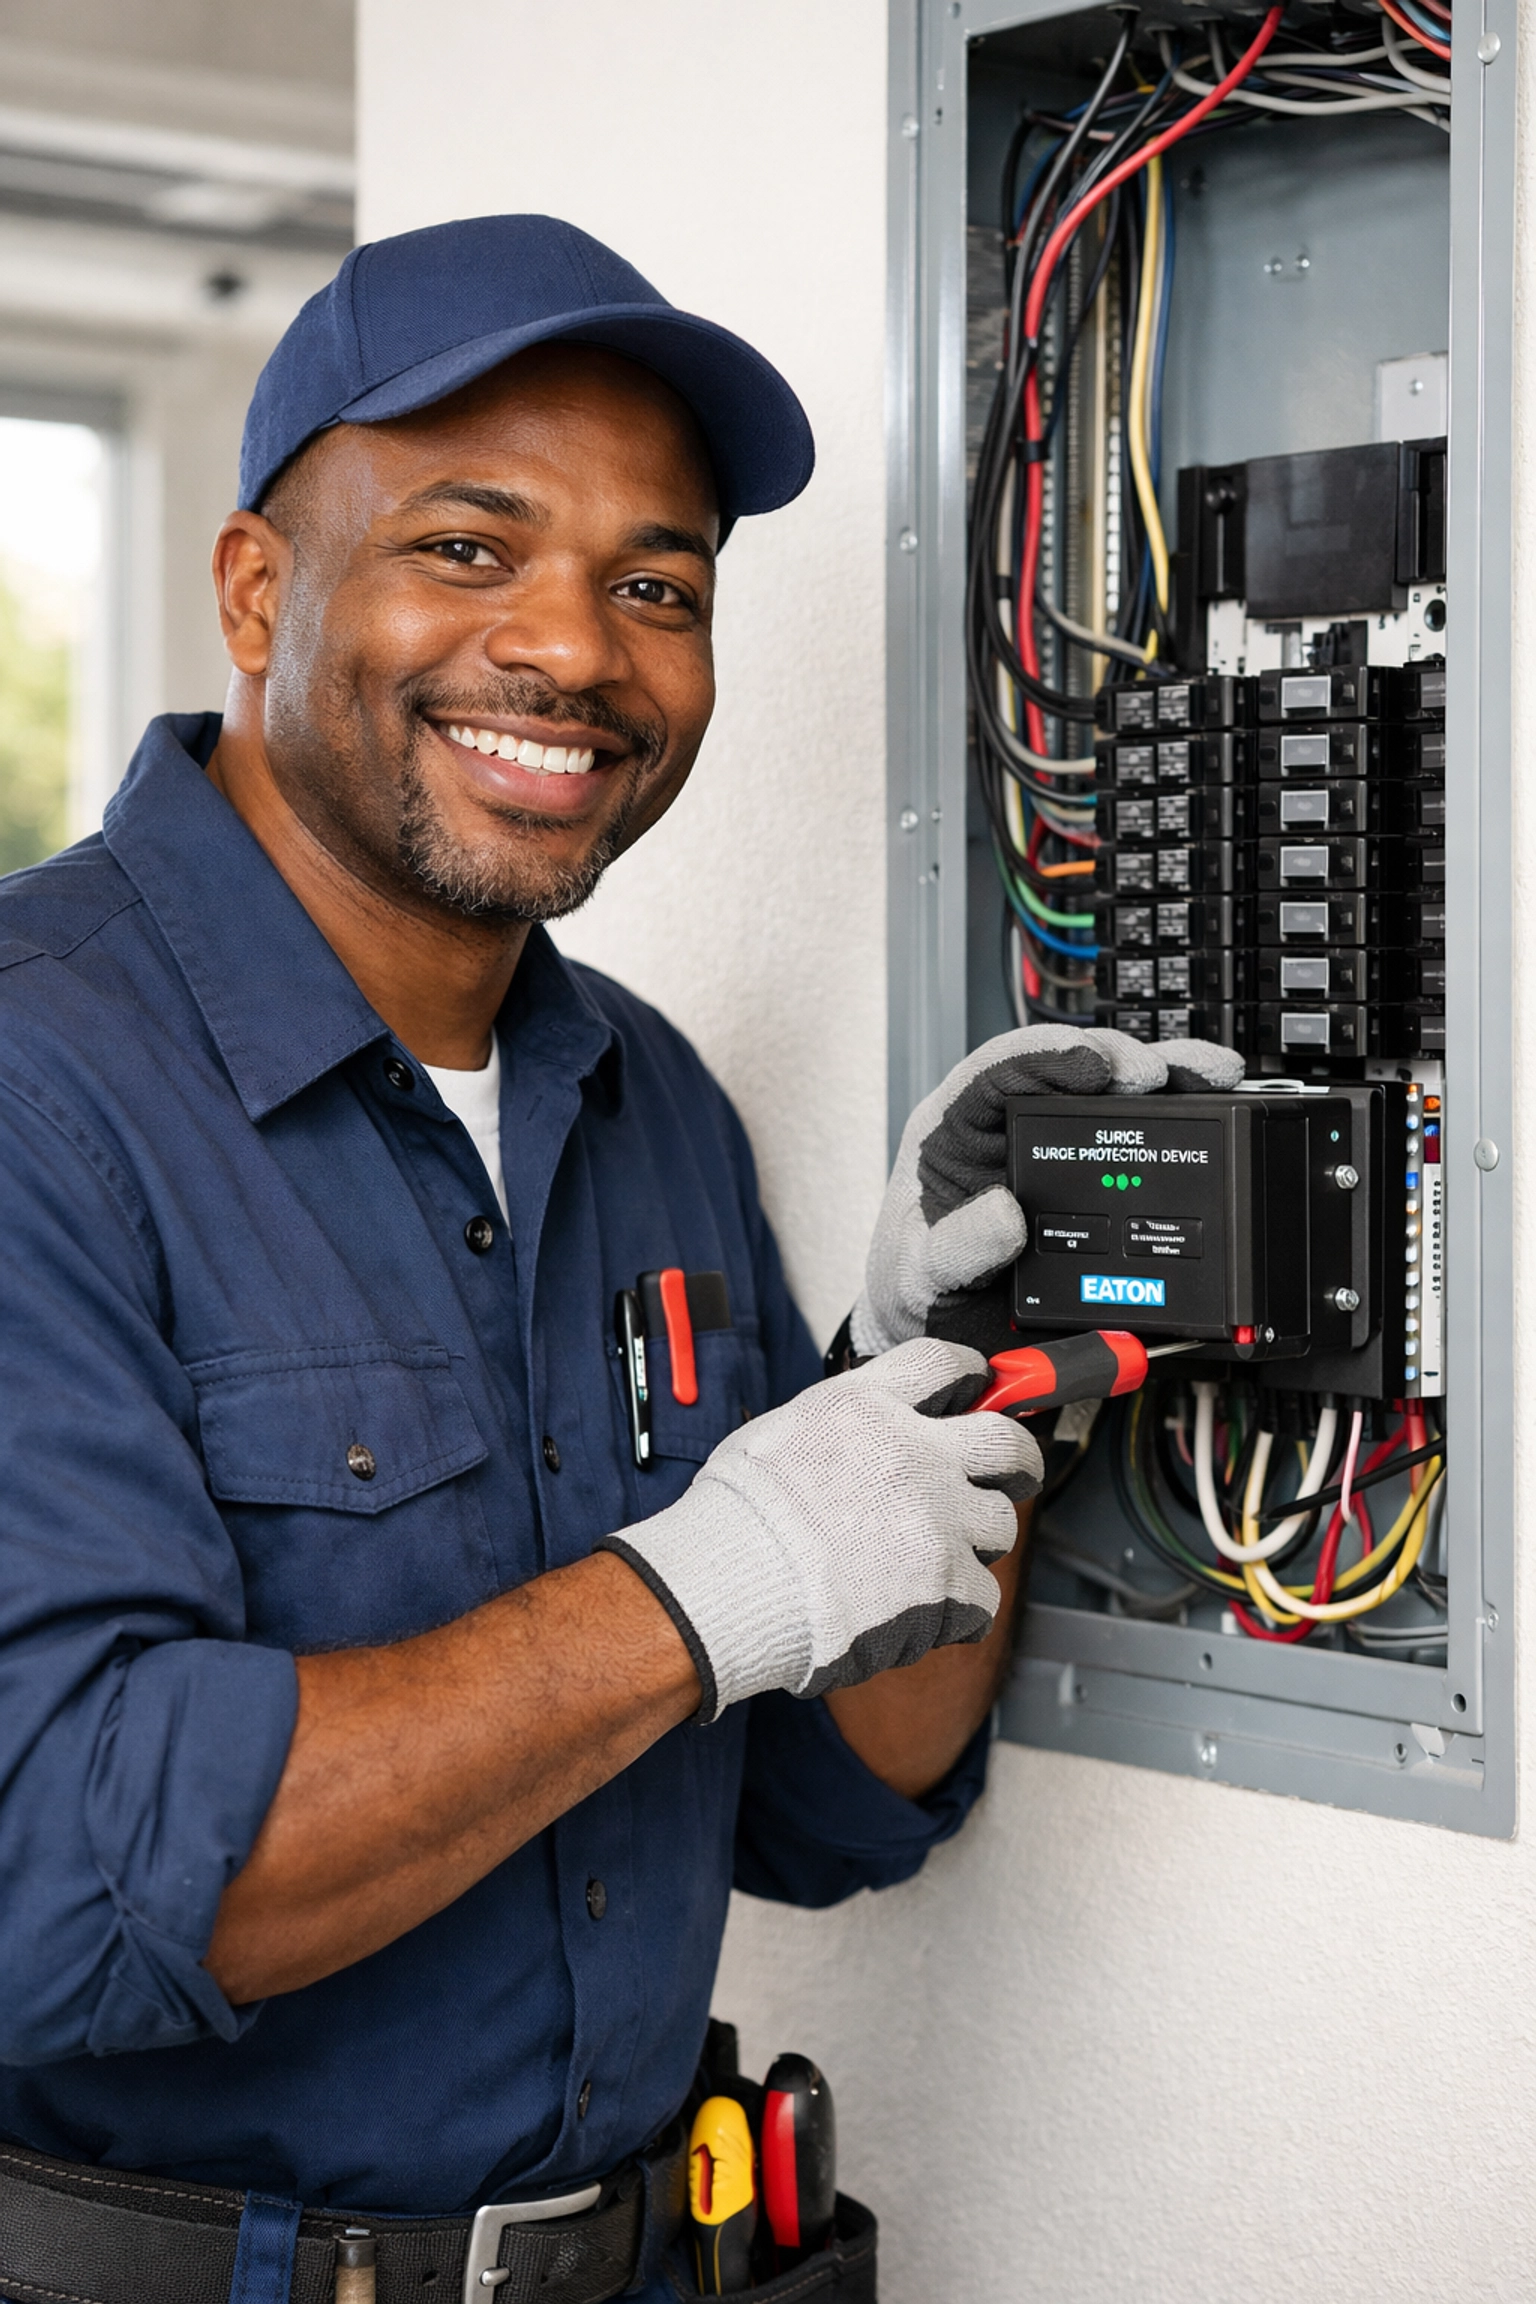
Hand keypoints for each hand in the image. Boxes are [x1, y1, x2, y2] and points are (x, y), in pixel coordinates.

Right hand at [600, 1339, 1042, 1720]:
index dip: (970, 1372)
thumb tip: (862, 1431)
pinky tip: (922, 1608)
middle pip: (1005, 1442)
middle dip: (1016, 1458)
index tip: (978, 1383)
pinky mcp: (945, 1582)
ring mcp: (935, 1518)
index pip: (943, 1362)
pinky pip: (982, 1595)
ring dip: (974, 1541)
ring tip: (932, 1559)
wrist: (726, 1587)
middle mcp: (912, 1453)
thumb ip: (839, 1424)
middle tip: (1011, 1472)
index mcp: (866, 1408)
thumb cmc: (734, 1522)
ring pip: (999, 1523)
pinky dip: (959, 1607)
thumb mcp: (776, 1432)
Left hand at [851, 1025, 1242, 1356]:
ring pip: (1115, 1099)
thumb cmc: (917, 1287)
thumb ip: (956, 1247)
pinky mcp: (1092, 1186)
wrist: (942, 1333)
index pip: (1001, 1068)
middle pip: (1071, 1069)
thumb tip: (1004, 1213)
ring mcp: (1056, 1155)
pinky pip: (1137, 1145)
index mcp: (956, 1129)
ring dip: (1169, 1083)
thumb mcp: (920, 1272)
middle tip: (1162, 1072)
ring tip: (1211, 1078)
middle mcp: (1008, 1129)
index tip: (1096, 1066)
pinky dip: (1183, 1128)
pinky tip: (1218, 1121)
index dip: (1051, 1056)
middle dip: (1124, 1060)